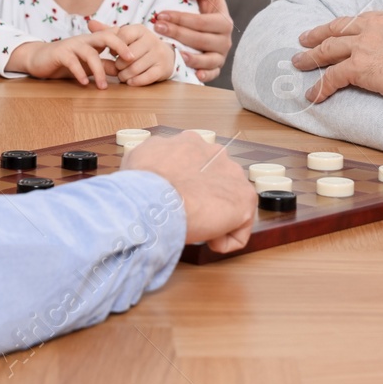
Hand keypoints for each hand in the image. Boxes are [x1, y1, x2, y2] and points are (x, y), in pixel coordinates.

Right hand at [6, 32, 135, 88]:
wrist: (38, 59)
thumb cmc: (65, 61)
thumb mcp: (87, 64)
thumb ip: (103, 65)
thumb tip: (122, 71)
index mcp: (92, 41)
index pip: (113, 36)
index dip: (126, 44)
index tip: (137, 57)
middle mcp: (84, 40)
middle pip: (105, 36)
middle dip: (119, 46)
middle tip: (130, 60)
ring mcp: (71, 45)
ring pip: (90, 52)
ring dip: (99, 70)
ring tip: (103, 86)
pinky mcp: (59, 53)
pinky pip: (72, 61)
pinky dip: (80, 72)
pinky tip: (85, 83)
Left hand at [86, 20, 175, 85]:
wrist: (165, 56)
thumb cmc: (138, 45)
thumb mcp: (125, 36)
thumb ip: (107, 31)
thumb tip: (89, 23)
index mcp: (139, 29)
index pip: (121, 37)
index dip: (113, 48)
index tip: (112, 53)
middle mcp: (151, 40)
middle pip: (127, 56)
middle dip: (118, 65)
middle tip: (116, 68)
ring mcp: (158, 54)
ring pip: (135, 68)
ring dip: (124, 76)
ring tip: (121, 76)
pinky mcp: (163, 68)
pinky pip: (146, 78)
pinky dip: (135, 82)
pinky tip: (130, 81)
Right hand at [124, 131, 254, 253]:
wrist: (156, 198)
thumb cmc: (143, 182)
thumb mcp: (137, 158)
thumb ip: (151, 159)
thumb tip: (151, 169)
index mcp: (190, 143)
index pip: (196, 163)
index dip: (186, 185)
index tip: (175, 199)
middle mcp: (215, 153)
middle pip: (216, 181)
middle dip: (204, 199)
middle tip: (186, 214)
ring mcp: (234, 175)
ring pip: (228, 204)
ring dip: (214, 219)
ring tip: (196, 228)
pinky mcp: (245, 200)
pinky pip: (238, 230)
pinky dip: (222, 240)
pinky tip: (207, 240)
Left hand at [151, 0, 232, 83]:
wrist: (206, 16)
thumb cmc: (205, 2)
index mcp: (224, 21)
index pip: (202, 22)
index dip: (181, 19)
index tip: (161, 14)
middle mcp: (224, 40)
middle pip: (201, 40)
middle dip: (178, 34)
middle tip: (157, 27)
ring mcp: (220, 55)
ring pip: (208, 59)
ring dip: (192, 57)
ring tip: (176, 52)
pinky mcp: (215, 67)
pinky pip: (213, 74)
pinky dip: (206, 75)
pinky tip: (196, 73)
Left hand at [291, 11, 382, 102]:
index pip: (354, 21)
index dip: (339, 27)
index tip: (330, 30)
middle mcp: (369, 28)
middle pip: (335, 31)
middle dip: (316, 36)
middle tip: (303, 40)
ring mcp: (362, 46)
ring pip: (327, 51)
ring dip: (310, 58)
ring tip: (298, 64)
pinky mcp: (359, 67)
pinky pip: (332, 77)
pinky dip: (320, 86)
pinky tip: (313, 94)